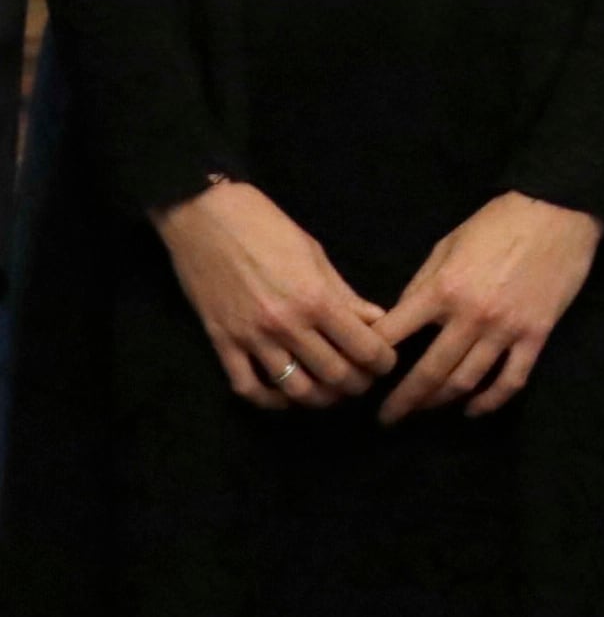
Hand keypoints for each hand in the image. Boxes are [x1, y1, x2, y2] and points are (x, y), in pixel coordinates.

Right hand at [150, 177, 396, 409]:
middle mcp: (286, 324)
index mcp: (317, 299)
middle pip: (334, 376)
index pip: (364, 348)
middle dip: (357, 384)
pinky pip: (248, 387)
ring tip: (331, 392)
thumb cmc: (266, 227)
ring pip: (294, 389)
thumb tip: (376, 321)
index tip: (385, 363)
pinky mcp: (221, 342)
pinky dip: (271, 400)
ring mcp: (251, 337)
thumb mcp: (316, 256)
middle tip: (363, 380)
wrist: (204, 215)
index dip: (383, 362)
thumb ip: (346, 295)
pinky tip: (286, 396)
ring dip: (319, 399)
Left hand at [373, 191, 600, 421]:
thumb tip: (401, 321)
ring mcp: (506, 329)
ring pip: (466, 381)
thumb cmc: (498, 223)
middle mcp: (470, 316)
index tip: (363, 374)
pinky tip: (473, 410)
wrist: (558, 212)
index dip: (372, 359)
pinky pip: (511, 379)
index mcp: (442, 290)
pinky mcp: (536, 335)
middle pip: (428, 373)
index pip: (394, 336)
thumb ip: (422, 284)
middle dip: (403, 401)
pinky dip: (490, 402)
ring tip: (425, 410)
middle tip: (388, 418)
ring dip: (440, 403)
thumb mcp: (447, 245)